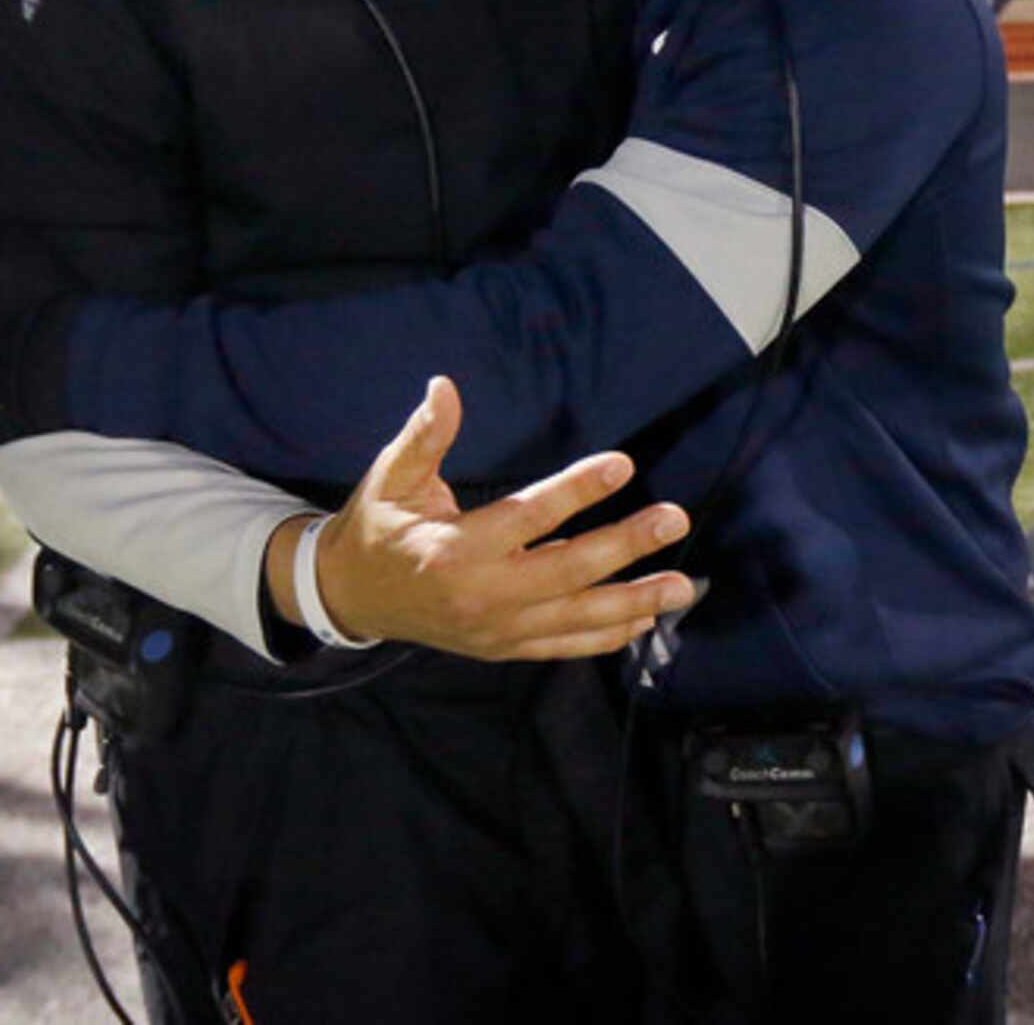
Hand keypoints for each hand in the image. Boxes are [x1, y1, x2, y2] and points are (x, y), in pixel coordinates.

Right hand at [273, 376, 699, 661]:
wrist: (351, 597)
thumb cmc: (378, 526)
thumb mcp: (391, 476)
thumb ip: (424, 435)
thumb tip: (444, 386)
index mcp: (453, 549)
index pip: (529, 516)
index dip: (577, 490)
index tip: (623, 464)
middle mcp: (481, 595)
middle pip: (567, 570)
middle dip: (626, 546)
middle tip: (675, 519)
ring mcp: (496, 628)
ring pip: (575, 617)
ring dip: (633, 601)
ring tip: (682, 585)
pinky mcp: (503, 647)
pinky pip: (563, 646)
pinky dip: (606, 636)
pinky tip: (646, 619)